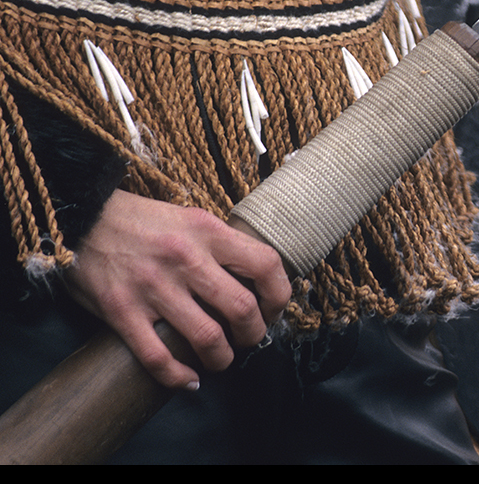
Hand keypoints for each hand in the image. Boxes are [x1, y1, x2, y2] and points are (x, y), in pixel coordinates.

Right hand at [64, 190, 291, 390]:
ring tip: (220, 359)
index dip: (278, 296)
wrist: (83, 216)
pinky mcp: (122, 311)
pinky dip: (178, 376)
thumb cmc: (142, 221)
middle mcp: (186, 259)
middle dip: (253, 334)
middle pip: (242, 308)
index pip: (266, 265)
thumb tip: (254, 279)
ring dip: (221, 358)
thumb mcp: (191, 219)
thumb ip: (220, 245)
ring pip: (207, 338)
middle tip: (248, 339)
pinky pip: (158, 356)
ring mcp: (154, 287)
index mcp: (209, 232)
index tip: (272, 310)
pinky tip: (187, 379)